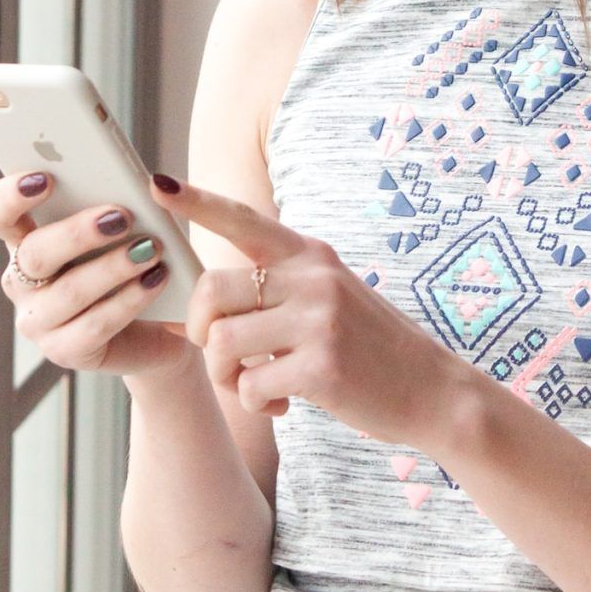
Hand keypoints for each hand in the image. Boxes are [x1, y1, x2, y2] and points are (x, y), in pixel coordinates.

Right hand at [0, 169, 192, 376]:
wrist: (155, 331)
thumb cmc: (130, 269)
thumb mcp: (121, 235)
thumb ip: (114, 208)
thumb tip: (143, 185)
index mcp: (24, 242)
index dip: (11, 196)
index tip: (46, 178)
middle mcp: (22, 283)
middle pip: (35, 253)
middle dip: (79, 232)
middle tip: (122, 216)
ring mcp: (38, 322)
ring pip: (69, 291)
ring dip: (113, 266)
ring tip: (151, 249)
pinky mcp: (64, 351)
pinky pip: (95, 325)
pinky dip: (129, 299)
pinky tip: (155, 281)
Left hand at [148, 172, 477, 451]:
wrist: (433, 391)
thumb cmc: (370, 349)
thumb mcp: (331, 298)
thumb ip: (278, 290)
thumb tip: (203, 306)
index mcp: (310, 256)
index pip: (243, 219)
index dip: (196, 202)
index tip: (157, 185)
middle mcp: (313, 278)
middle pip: (212, 289)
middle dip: (200, 331)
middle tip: (222, 357)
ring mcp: (319, 320)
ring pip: (222, 342)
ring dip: (224, 376)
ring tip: (252, 386)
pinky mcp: (322, 366)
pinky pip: (250, 385)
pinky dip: (254, 403)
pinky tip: (280, 405)